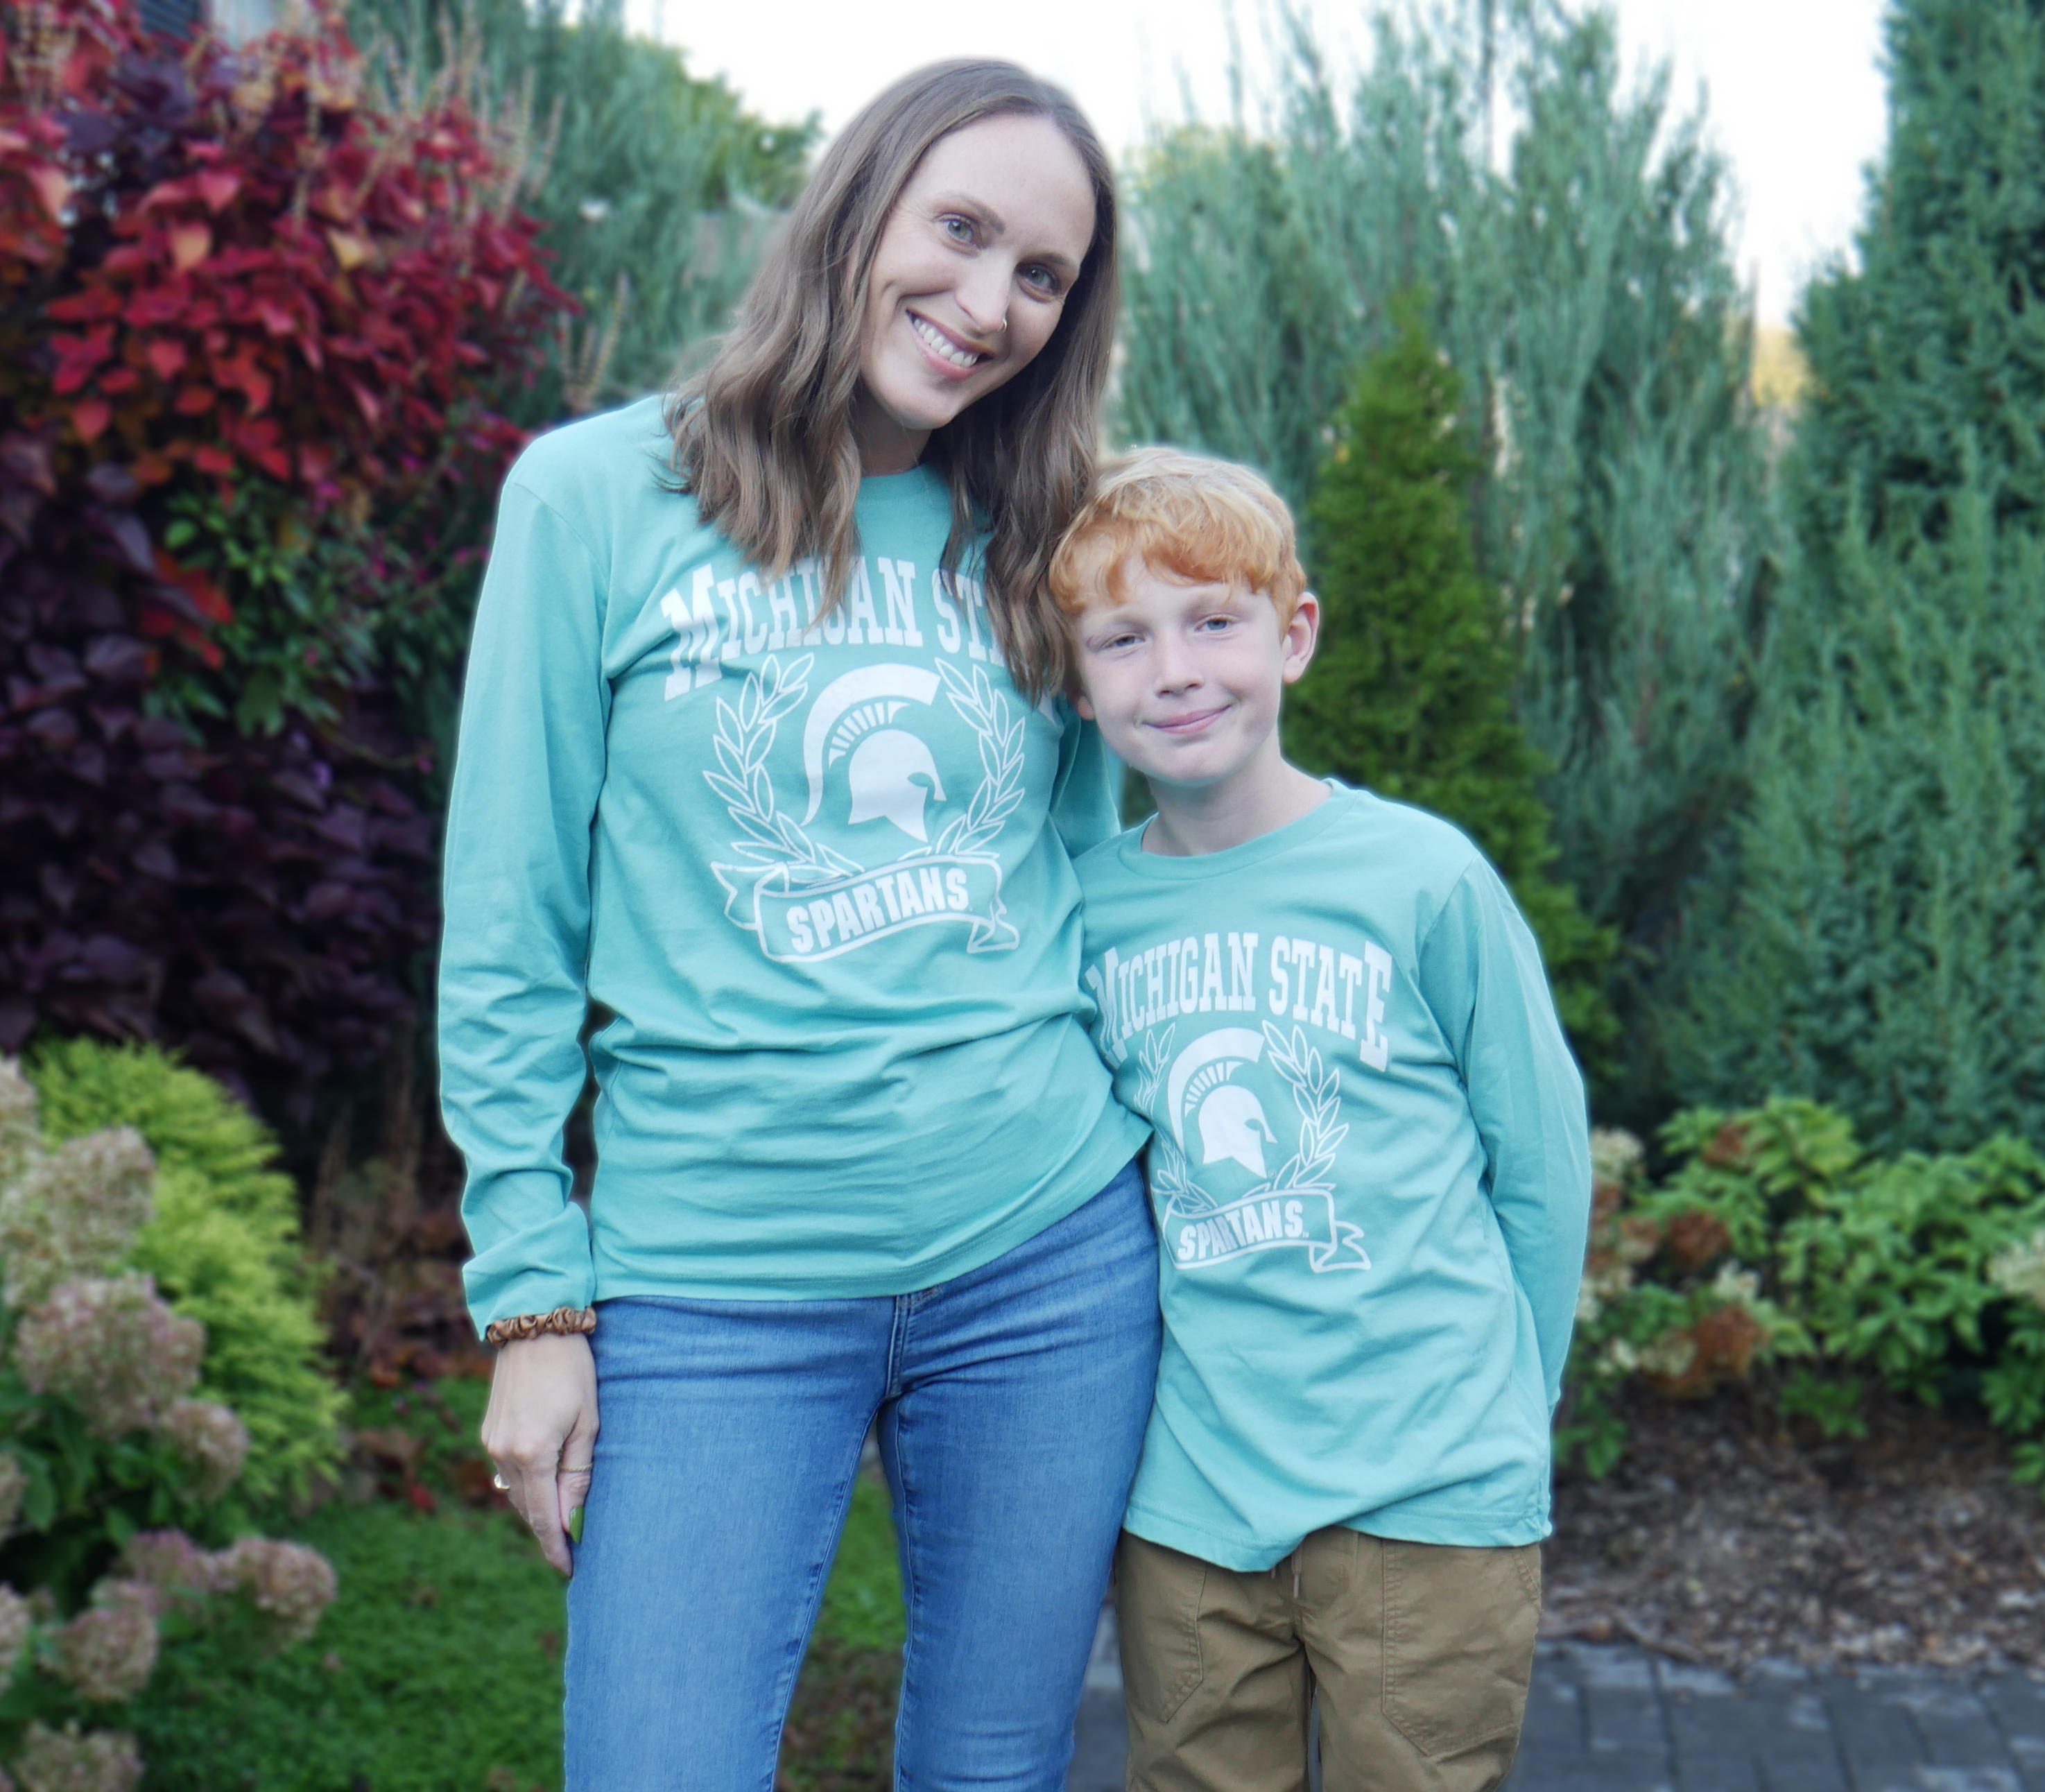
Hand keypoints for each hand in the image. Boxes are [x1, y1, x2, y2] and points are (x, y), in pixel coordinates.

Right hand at [481, 1330, 597, 1575]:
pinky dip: (525, 1486)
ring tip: (560, 1524)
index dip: (555, 1546)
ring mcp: (492, 1443)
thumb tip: (573, 1518)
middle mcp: (504, 1453)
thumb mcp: (587, 1422)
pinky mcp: (489, 1432)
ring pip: (515, 1492)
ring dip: (536, 1509)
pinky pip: (506, 1472)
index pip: (543, 1516)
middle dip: (547, 1532)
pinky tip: (542, 1490)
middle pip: (527, 1509)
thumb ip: (578, 1473)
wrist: (535, 1326)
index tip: (569, 1569)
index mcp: (532, 1454)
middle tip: (570, 1553)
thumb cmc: (572, 1370)